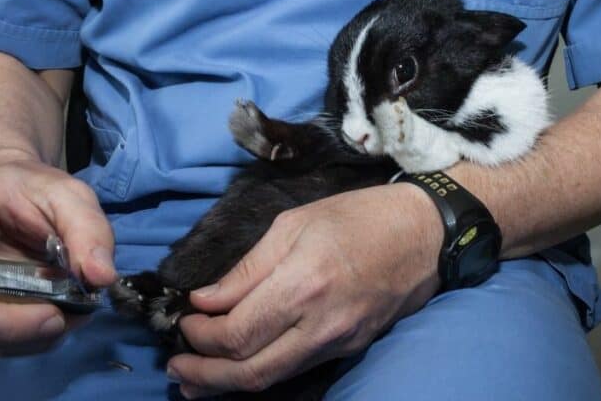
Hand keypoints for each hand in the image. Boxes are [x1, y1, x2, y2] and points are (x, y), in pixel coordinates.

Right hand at [0, 160, 116, 355]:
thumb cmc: (33, 188)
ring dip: (27, 334)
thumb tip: (102, 276)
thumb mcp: (66, 194)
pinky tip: (63, 318)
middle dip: (3, 322)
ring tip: (70, 314)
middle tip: (55, 319)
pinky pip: (1, 340)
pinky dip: (35, 338)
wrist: (25, 198)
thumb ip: (86, 227)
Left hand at [168, 184, 442, 397]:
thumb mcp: (294, 224)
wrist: (424, 233)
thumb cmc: (358, 217)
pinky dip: (261, 373)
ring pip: (272, 378)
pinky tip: (241, 367)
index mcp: (301, 283)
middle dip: (205, 373)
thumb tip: (206, 301)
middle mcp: (319, 323)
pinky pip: (296, 368)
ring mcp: (338, 341)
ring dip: (227, 383)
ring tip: (196, 380)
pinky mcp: (350, 348)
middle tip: (176, 367)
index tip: (184, 322)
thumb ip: (247, 268)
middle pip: (250, 370)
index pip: (237, 332)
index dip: (200, 336)